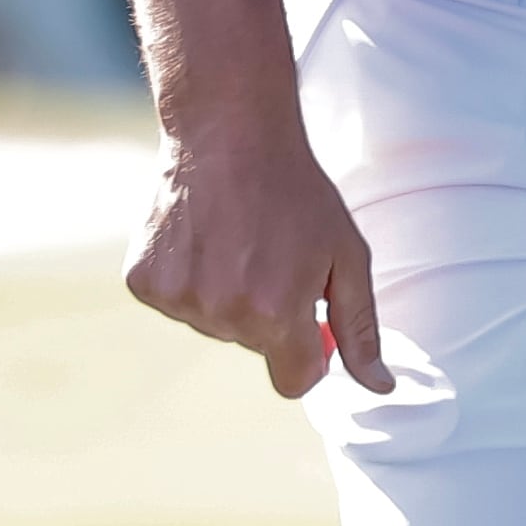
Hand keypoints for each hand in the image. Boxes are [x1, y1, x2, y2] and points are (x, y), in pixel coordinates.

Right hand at [122, 116, 392, 399]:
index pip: (294, 381)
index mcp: (276, 313)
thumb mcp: (348, 256)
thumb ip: (361, 329)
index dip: (310, 355)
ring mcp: (178, 300)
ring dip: (230, 297)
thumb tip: (381, 389)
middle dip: (271, 313)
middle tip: (274, 254)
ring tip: (239, 240)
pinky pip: (177, 305)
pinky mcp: (144, 283)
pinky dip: (193, 281)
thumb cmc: (299, 195)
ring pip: (215, 326)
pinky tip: (204, 239)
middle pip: (255, 347)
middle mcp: (222, 314)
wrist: (230, 135)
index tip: (313, 322)